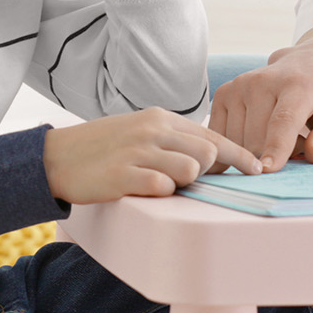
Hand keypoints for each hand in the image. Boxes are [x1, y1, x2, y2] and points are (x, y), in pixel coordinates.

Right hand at [43, 107, 260, 203]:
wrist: (56, 158)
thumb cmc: (103, 148)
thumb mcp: (141, 132)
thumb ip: (173, 140)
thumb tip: (211, 155)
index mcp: (161, 118)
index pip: (212, 134)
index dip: (239, 156)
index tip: (257, 169)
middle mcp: (152, 130)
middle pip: (208, 152)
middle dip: (209, 173)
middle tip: (188, 182)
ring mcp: (137, 152)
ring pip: (190, 170)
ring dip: (184, 184)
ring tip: (160, 184)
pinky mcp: (122, 175)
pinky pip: (162, 187)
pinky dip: (161, 193)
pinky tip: (145, 190)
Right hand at [209, 35, 312, 170]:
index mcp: (299, 84)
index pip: (284, 120)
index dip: (276, 147)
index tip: (268, 170)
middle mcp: (263, 80)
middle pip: (257, 139)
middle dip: (276, 156)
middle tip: (301, 142)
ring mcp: (240, 85)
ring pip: (238, 141)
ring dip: (258, 150)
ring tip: (282, 134)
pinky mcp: (225, 93)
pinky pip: (223, 136)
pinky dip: (239, 144)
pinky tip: (259, 133)